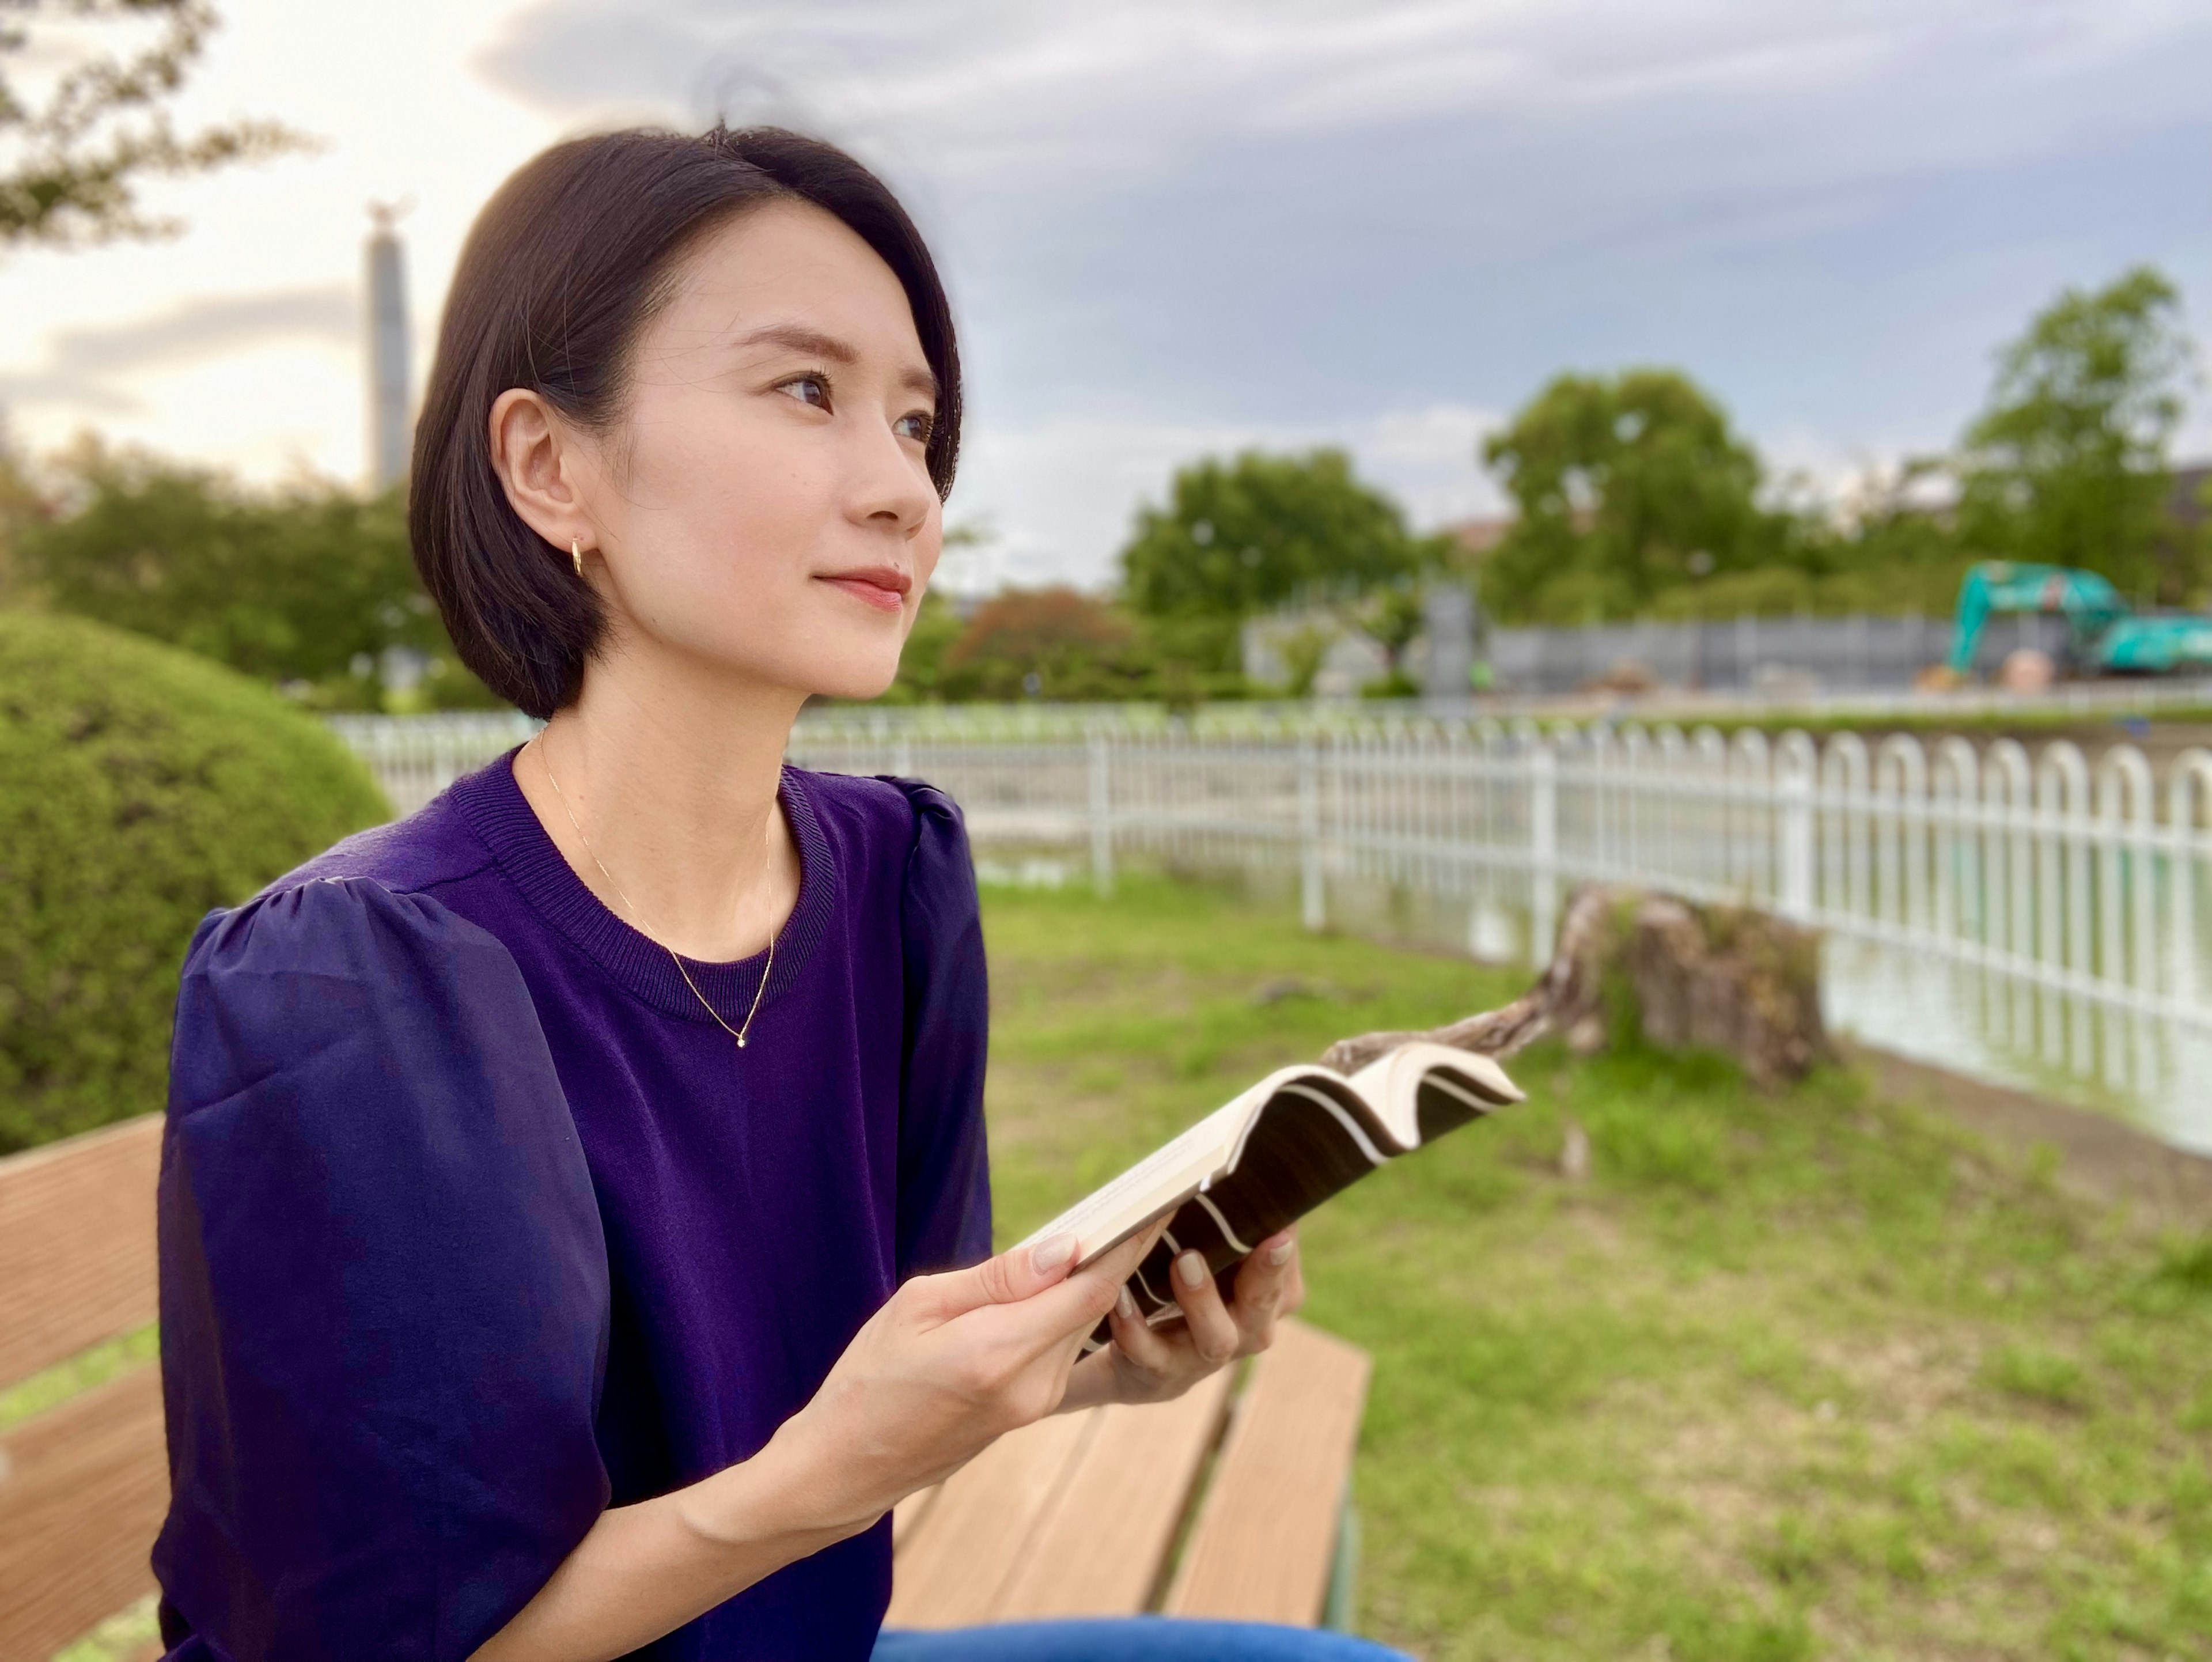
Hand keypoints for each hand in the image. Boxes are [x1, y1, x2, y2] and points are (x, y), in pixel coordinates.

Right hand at [750, 1224, 1161, 1539]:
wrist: (846, 1465)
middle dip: (1114, 1252)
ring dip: (1090, 1281)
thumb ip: (999, 1278)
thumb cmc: (870, 1376)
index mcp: (998, 1353)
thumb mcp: (919, 1306)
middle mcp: (1031, 1386)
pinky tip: (1059, 1280)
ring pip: (1081, 1325)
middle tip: (1138, 1198)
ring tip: (1104, 1228)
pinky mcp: (1030, 1410)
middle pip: (1094, 1305)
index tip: (1160, 1200)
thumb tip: (1067, 1248)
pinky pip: (1062, 1347)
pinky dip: (1066, 1310)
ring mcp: (1034, 1404)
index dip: (1129, 1242)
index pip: (1090, 1290)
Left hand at [1061, 1227, 1304, 1410]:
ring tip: (1184, 1261)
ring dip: (1202, 1299)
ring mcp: (1200, 1357)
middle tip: (1267, 1239)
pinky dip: (1135, 1328)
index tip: (1286, 1222)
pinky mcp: (1156, 1372)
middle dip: (1266, 1275)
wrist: (1136, 1356)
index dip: (1285, 1251)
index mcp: (1262, 1299)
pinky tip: (1120, 1299)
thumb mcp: (1209, 1253)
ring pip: (1216, 1338)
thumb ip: (1226, 1219)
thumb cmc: (1181, 1285)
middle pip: (1264, 1308)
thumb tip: (1243, 1159)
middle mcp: (1242, 1331)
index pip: (1284, 1276)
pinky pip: (1149, 1354)